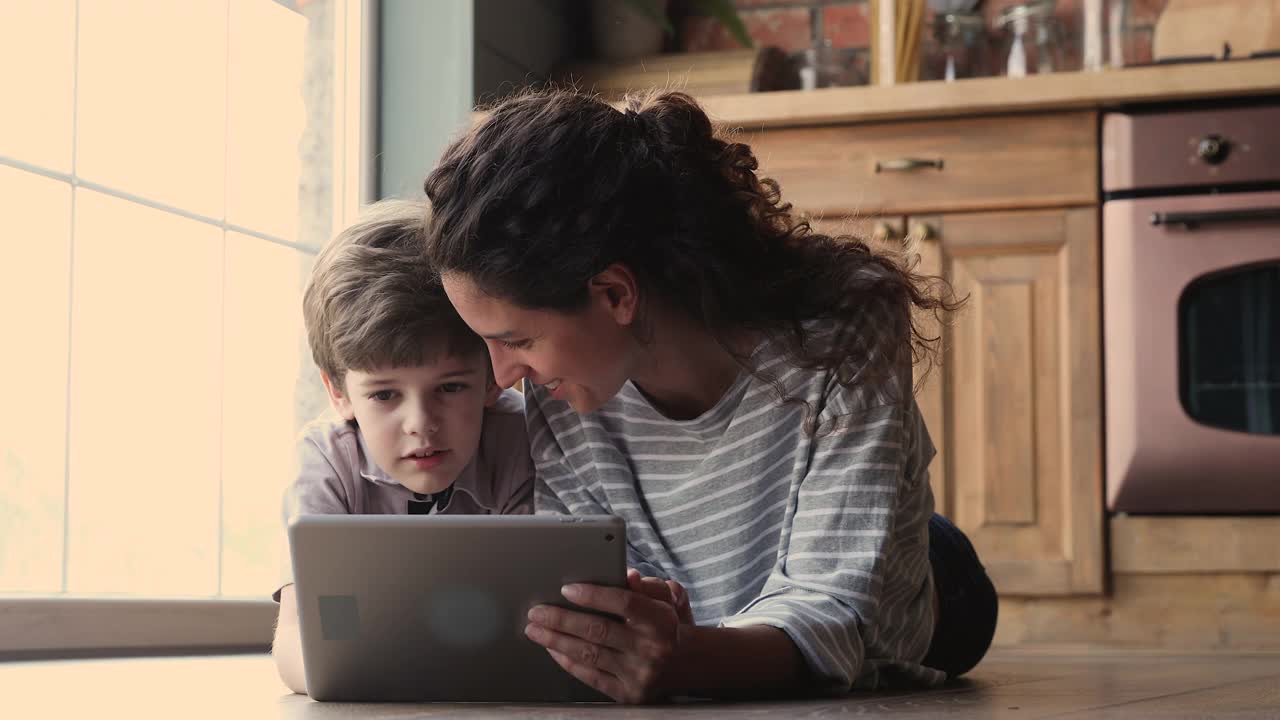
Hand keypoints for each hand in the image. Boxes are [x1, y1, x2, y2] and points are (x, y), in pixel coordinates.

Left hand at [524, 569, 688, 702]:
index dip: (593, 595)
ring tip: (535, 629)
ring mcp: (638, 674)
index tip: (566, 589)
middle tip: (537, 612)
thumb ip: (644, 586)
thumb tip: (628, 576)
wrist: (683, 664)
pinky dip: (567, 661)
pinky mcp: (627, 693)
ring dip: (556, 640)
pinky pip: (591, 676)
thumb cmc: (663, 626)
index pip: (624, 603)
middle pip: (599, 630)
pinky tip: (553, 648)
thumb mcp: (663, 600)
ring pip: (589, 654)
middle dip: (561, 620)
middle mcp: (651, 649)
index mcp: (660, 621)